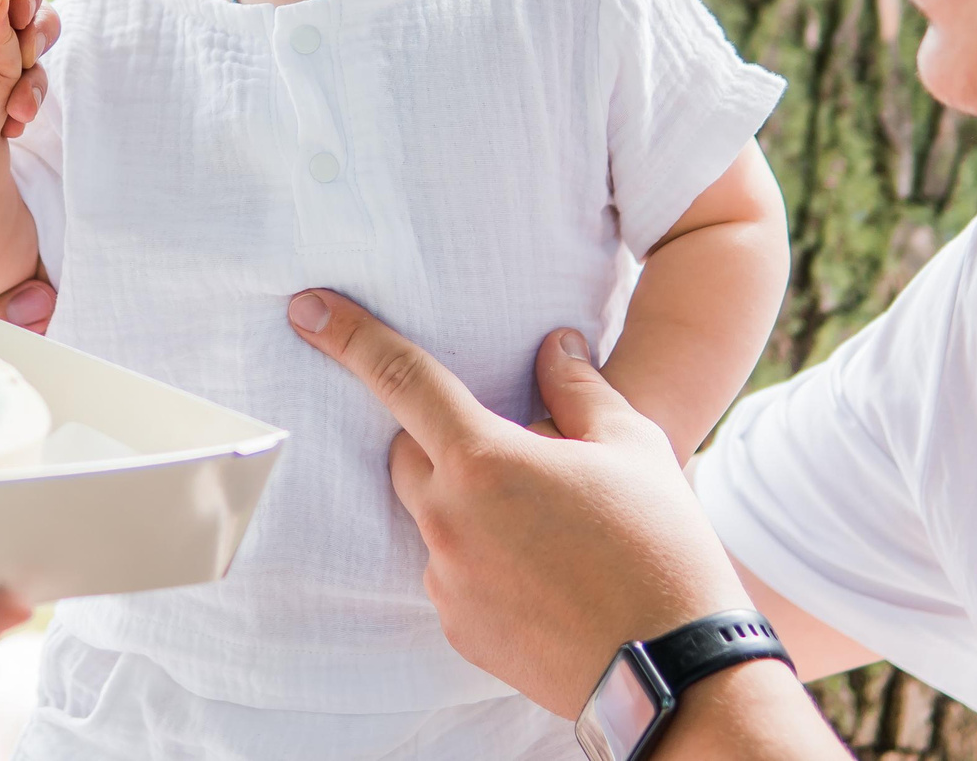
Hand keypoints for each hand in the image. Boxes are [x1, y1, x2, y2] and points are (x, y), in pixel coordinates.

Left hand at [285, 289, 747, 717]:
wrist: (670, 668)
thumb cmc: (658, 546)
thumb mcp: (631, 446)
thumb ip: (579, 387)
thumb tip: (555, 345)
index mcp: (485, 461)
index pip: (402, 379)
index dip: (350, 336)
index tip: (305, 308)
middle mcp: (448, 520)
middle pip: (407, 453)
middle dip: (442, 440)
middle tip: (514, 453)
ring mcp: (447, 581)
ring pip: (431, 516)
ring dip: (466, 504)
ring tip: (545, 525)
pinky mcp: (457, 628)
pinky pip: (449, 571)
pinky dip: (479, 558)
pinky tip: (541, 572)